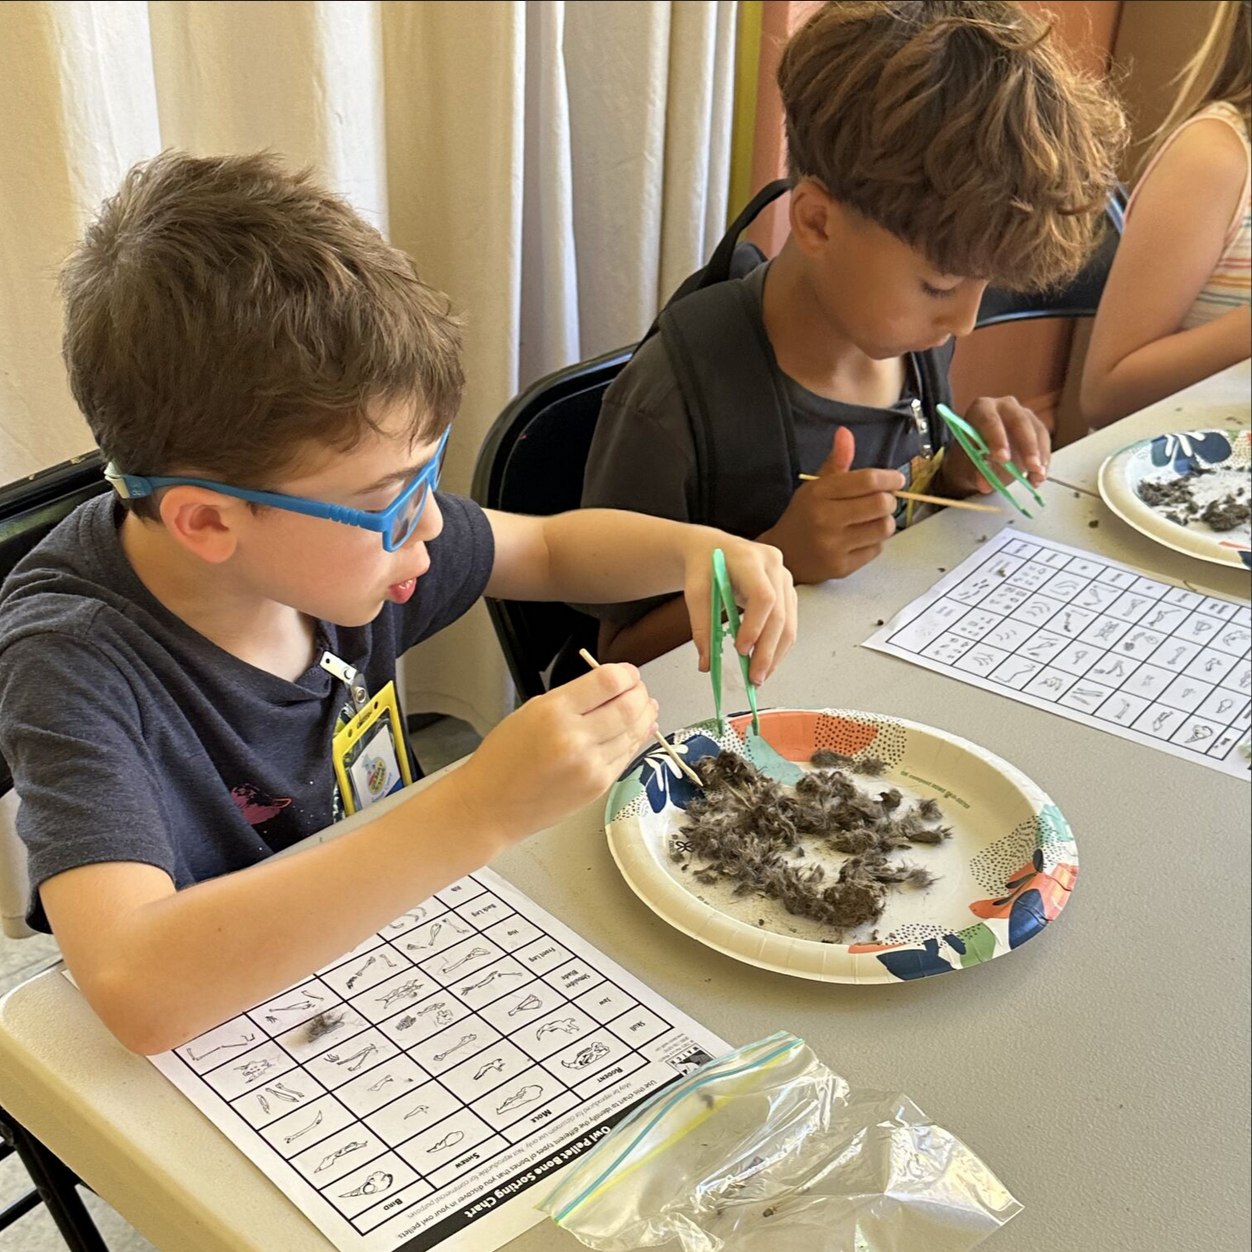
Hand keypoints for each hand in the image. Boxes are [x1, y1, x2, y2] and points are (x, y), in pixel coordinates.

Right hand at [452, 665, 656, 845]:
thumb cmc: (504, 759)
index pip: (609, 682)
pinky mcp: (598, 786)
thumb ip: (573, 697)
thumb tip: (612, 686)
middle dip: (640, 692)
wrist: (491, 806)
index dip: (627, 673)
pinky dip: (636, 739)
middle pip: (630, 706)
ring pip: (635, 731)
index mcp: (554, 712)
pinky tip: (637, 730)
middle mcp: (575, 738)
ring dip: (644, 715)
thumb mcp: (531, 711)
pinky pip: (628, 755)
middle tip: (639, 688)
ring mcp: (590, 765)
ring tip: (645, 706)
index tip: (628, 673)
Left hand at [680, 531, 795, 684]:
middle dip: (767, 650)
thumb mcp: (695, 592)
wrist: (712, 548)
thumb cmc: (703, 566)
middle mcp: (774, 566)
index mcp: (750, 559)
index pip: (763, 596)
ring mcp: (784, 579)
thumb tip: (707, 664)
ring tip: (759, 677)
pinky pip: (788, 624)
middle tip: (754, 678)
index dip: (755, 626)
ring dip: (775, 654)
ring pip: (789, 623)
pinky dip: (777, 647)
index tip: (741, 651)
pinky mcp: (787, 592)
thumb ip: (702, 627)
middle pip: (779, 614)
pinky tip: (765, 663)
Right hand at [760, 427, 903, 586]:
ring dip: (885, 522)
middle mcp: (826, 519)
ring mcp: (834, 546)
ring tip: (873, 520)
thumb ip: (835, 462)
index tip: (896, 480)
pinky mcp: (841, 567)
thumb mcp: (814, 487)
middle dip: (889, 500)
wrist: (782, 554)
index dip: (889, 478)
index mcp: (819, 494)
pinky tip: (861, 539)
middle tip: (883, 501)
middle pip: (881, 504)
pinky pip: (876, 550)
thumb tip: (846, 433)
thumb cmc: (802, 516)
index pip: (867, 481)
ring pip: (883, 528)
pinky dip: (875, 542)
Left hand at [939, 396, 1050, 496]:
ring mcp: (1023, 413)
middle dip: (1027, 446)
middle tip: (1032, 467)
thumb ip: (976, 473)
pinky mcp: (1036, 426)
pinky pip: (1044, 441)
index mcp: (981, 408)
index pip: (990, 420)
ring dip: (1040, 455)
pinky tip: (1039, 477)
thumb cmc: (970, 456)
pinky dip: (1044, 460)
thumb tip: (985, 485)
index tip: (1003, 459)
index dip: (997, 438)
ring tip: (1038, 476)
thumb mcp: (968, 465)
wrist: (980, 456)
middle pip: (1020, 422)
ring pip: (1037, 431)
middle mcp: (1004, 405)